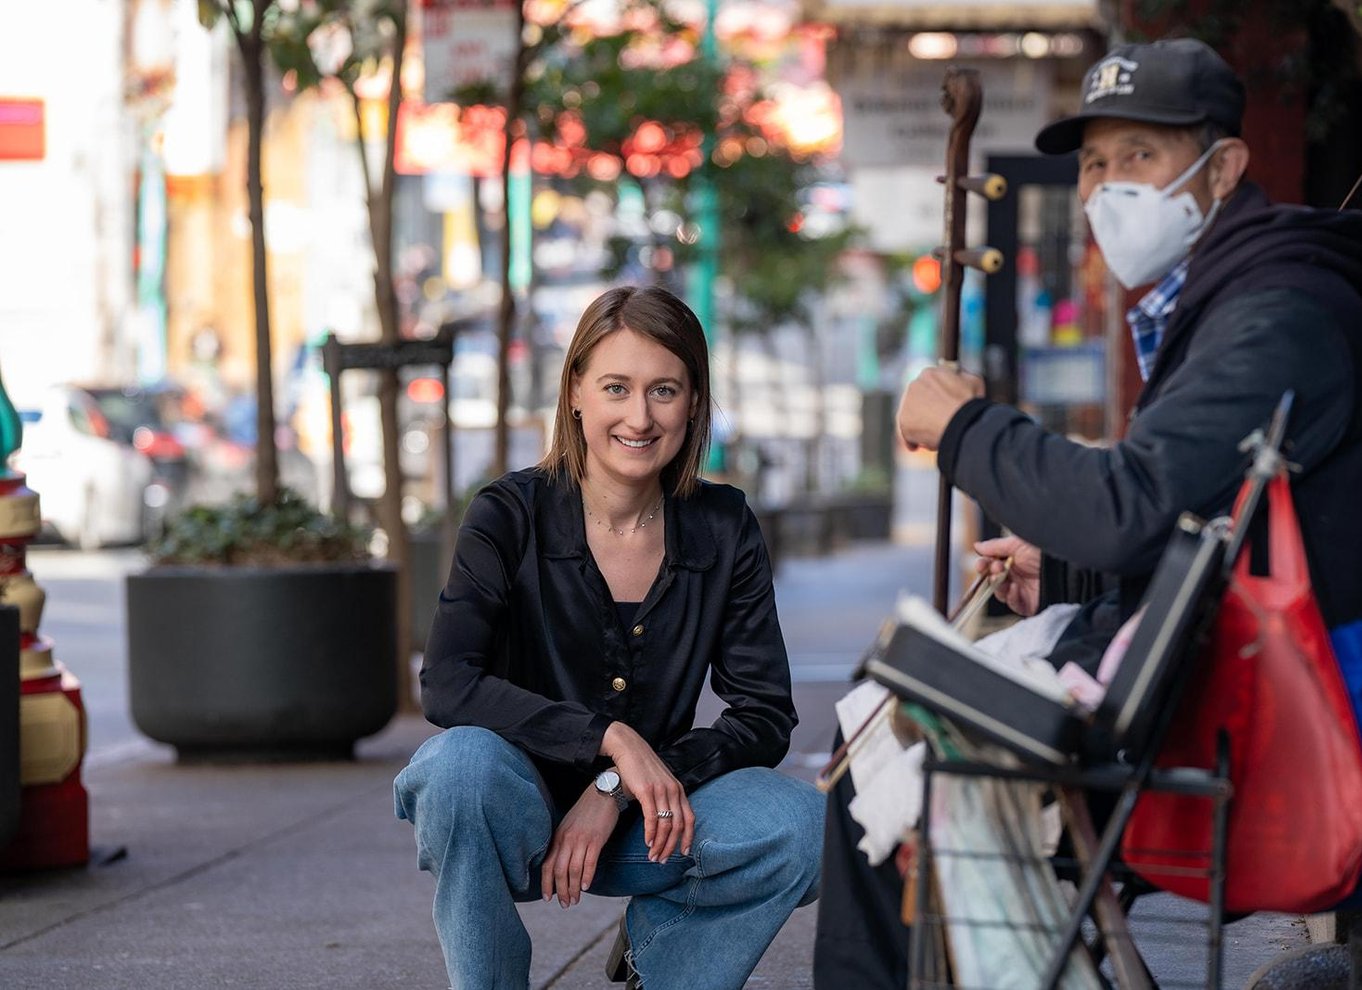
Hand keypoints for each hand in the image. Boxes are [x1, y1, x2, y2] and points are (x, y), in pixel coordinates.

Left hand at [541, 785, 618, 907]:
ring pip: (573, 870)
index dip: (546, 883)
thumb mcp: (570, 825)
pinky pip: (589, 862)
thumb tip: (563, 863)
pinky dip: (587, 877)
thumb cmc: (588, 810)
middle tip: (565, 904)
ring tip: (575, 900)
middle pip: (559, 871)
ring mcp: (581, 839)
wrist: (604, 792)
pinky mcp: (596, 839)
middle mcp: (567, 839)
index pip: (548, 864)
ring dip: (573, 888)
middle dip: (561, 891)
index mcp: (559, 836)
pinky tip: (586, 886)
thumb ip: (565, 842)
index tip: (547, 898)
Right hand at [601, 721, 694, 862]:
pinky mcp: (646, 791)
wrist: (629, 748)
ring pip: (666, 825)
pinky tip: (647, 842)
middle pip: (678, 826)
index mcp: (679, 790)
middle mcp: (674, 791)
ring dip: (660, 844)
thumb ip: (667, 798)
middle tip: (662, 860)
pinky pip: (652, 818)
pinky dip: (651, 833)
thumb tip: (668, 819)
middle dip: (671, 847)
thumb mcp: (660, 782)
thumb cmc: (642, 767)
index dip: (688, 838)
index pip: (690, 819)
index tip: (683, 853)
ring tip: (652, 856)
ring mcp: (661, 790)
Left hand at [896, 366, 984, 450]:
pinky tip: (919, 446)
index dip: (936, 398)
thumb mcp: (973, 382)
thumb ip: (962, 378)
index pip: (930, 385)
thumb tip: (960, 379)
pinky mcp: (903, 421)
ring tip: (932, 437)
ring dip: (919, 426)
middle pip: (919, 402)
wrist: (959, 422)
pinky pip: (906, 433)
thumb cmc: (968, 403)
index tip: (942, 407)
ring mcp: (906, 403)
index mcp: (930, 373)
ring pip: (912, 417)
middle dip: (926, 412)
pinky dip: (912, 440)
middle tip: (936, 424)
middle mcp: (914, 385)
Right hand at [973, 535, 1041, 616]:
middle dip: (990, 575)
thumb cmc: (1043, 552)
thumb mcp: (1016, 544)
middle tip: (996, 568)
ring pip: (1000, 593)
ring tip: (1002, 578)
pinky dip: (1010, 597)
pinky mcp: (1029, 604)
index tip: (981, 564)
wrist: (1064, 566)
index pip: (991, 566)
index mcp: (1012, 561)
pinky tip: (1014, 588)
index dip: (983, 566)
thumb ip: (995, 546)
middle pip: (992, 581)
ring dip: (997, 586)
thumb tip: (977, 546)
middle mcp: (1016, 577)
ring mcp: (1022, 591)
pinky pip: (1013, 605)